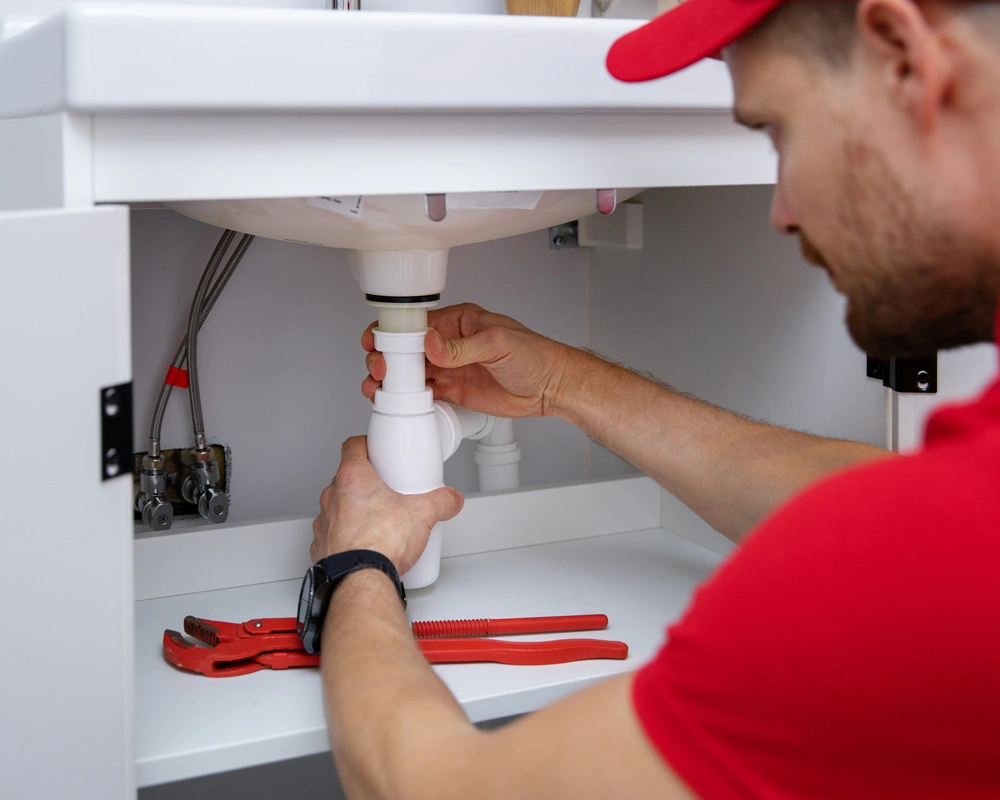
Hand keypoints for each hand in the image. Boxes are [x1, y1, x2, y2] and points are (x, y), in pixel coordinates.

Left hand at [311, 437, 463, 573]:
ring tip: (378, 522)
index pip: (352, 446)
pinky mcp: (321, 546)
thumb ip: (441, 502)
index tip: (375, 449)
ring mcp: (324, 521)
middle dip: (366, 483)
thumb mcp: (423, 514)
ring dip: (354, 511)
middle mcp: (333, 496)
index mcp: (353, 478)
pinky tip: (364, 544)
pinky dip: (346, 537)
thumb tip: (450, 499)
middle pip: (347, 478)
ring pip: (338, 506)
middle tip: (387, 491)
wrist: (360, 580)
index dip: (366, 444)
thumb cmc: (379, 544)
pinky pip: (333, 534)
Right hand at [362, 303, 573, 417]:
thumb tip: (430, 342)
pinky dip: (407, 398)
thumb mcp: (497, 343)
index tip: (374, 341)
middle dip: (386, 357)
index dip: (391, 331)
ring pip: (410, 372)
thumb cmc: (533, 355)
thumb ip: (461, 346)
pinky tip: (396, 401)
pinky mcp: (454, 391)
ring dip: (390, 380)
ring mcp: (450, 368)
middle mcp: (449, 344)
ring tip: (377, 388)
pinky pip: (423, 393)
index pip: (416, 323)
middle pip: (406, 349)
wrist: (550, 387)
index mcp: (458, 322)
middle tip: (379, 369)